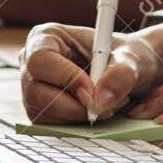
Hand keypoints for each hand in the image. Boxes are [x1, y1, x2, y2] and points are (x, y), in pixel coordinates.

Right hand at [18, 22, 162, 122]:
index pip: (40, 60)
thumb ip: (121, 74)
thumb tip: (100, 101)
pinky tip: (93, 110)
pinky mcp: (40, 110)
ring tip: (105, 104)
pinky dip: (76, 123)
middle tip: (104, 104)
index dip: (65, 77)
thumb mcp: (130, 58)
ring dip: (78, 115)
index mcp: (46, 37)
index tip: (92, 89)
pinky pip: (50, 125)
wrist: (126, 71)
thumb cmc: (123, 56)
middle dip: (74, 105)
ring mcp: (32, 88)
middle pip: (36, 92)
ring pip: (43, 113)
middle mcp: (32, 62)